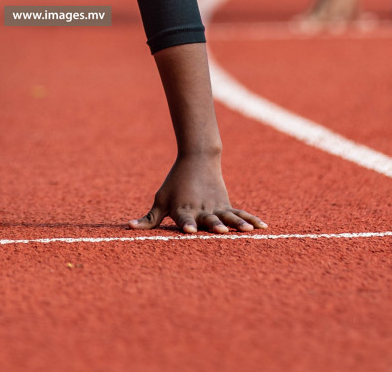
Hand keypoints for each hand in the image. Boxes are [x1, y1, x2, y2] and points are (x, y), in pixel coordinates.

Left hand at [129, 154, 266, 233]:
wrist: (198, 158)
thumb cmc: (175, 183)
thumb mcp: (161, 199)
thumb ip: (149, 218)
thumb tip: (128, 228)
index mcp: (182, 208)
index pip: (184, 218)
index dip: (187, 225)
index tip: (189, 231)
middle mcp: (200, 209)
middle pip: (208, 218)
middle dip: (214, 225)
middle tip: (221, 232)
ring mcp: (216, 207)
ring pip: (228, 216)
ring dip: (238, 223)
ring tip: (248, 230)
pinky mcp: (226, 204)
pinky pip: (240, 213)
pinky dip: (251, 219)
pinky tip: (263, 227)